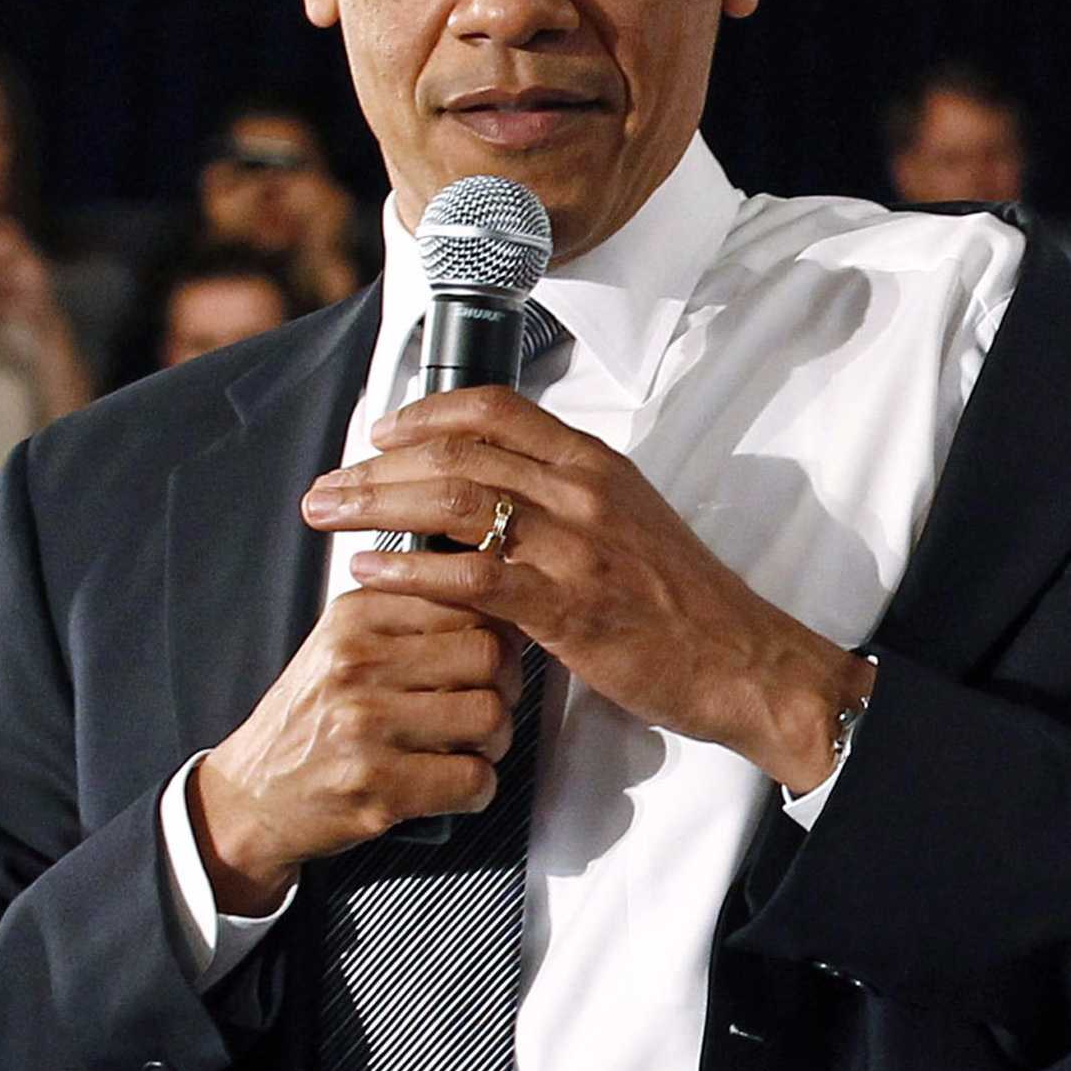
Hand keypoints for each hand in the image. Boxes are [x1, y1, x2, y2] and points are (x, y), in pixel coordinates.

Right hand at [190, 589, 519, 913]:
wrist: (251, 796)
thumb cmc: (311, 720)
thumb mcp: (342, 644)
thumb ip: (410, 618)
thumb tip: (498, 603)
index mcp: (355, 617)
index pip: (468, 602)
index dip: (497, 633)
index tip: (490, 655)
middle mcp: (357, 664)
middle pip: (489, 656)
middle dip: (506, 686)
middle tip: (488, 705)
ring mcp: (365, 726)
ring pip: (490, 717)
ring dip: (496, 741)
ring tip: (470, 746)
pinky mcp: (376, 786)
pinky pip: (472, 778)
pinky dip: (478, 787)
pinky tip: (454, 783)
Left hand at [300, 387, 873, 791]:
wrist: (744, 662)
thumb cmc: (685, 604)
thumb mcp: (631, 525)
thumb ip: (568, 502)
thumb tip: (500, 496)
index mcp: (598, 465)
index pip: (497, 408)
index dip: (426, 413)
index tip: (380, 432)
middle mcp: (584, 491)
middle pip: (459, 450)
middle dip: (376, 464)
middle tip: (326, 485)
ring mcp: (577, 546)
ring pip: (456, 499)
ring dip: (377, 503)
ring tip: (327, 517)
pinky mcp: (570, 605)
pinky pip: (474, 576)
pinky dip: (412, 570)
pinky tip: (371, 573)